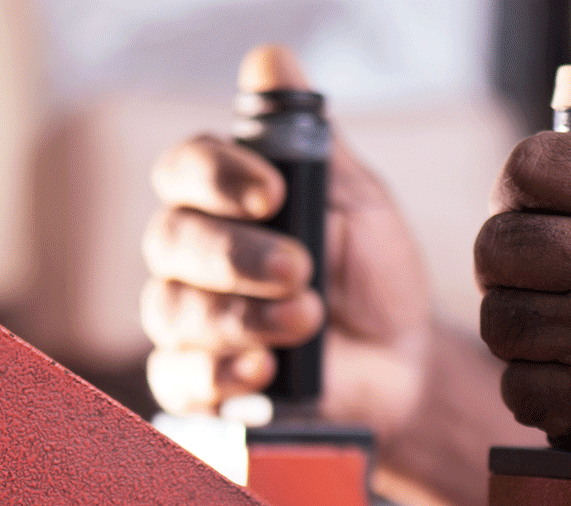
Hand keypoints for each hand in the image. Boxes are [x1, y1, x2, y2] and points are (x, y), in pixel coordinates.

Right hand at [143, 44, 433, 437]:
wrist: (400, 359)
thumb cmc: (371, 271)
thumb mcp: (358, 199)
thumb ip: (311, 139)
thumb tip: (269, 59)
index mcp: (221, 197)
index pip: (184, 169)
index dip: (218, 177)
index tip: (273, 192)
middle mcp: (191, 253)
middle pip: (171, 239)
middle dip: (236, 255)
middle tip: (301, 269)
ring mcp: (187, 318)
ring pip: (172, 309)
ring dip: (240, 316)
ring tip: (306, 321)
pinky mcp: (197, 381)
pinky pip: (177, 378)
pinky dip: (215, 375)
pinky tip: (261, 369)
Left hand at [474, 7, 570, 486]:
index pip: (530, 166)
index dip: (519, 181)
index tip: (532, 202)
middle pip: (498, 243)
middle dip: (504, 252)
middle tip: (527, 265)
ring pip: (502, 319)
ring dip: (514, 319)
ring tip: (544, 319)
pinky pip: (521, 388)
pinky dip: (532, 385)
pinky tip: (560, 373)